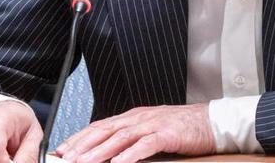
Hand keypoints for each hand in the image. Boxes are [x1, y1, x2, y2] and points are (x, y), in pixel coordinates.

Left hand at [55, 104, 214, 162]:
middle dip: (82, 145)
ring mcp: (152, 125)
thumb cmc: (183, 128)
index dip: (79, 137)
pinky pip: (145, 145)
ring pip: (120, 137)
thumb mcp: (151, 131)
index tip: (63, 150)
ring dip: (100, 151)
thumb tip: (110, 153)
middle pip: (104, 130)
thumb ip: (131, 139)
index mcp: (133, 117)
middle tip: (65, 158)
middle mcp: (139, 118)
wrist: (211, 122)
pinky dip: (130, 154)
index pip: (99, 126)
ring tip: (84, 162)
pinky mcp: (167, 134)